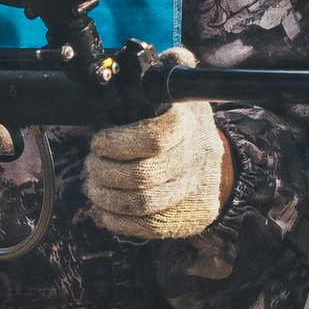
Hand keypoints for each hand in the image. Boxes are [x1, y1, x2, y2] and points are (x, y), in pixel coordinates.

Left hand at [85, 96, 228, 242]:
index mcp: (189, 122)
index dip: (117, 144)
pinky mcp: (191, 216)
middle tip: (91, 166)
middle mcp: (196, 157)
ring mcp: (195, 189)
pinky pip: (150, 227)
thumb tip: (108, 82)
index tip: (99, 143)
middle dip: (105, 173)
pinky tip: (103, 210)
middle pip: (143, 175)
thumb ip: (140, 87)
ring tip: (94, 187)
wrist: (216, 157)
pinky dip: (118, 222)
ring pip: (143, 204)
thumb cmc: (179, 121)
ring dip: (107, 198)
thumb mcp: (167, 94)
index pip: (153, 139)